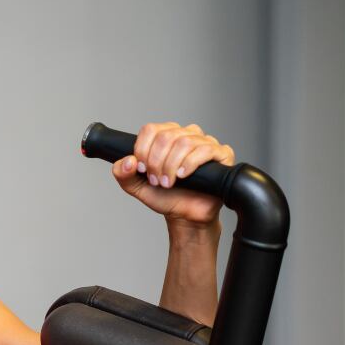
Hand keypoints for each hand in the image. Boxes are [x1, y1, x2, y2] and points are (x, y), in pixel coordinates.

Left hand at [111, 122, 234, 236]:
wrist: (185, 214)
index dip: (142, 150)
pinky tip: (183, 176)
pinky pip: (205, 149)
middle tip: (156, 180)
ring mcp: (205, 142)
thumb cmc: (165, 196)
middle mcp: (186, 134)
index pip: (151, 129)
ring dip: (171, 166)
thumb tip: (128, 161)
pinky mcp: (221, 153)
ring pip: (184, 142)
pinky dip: (190, 164)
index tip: (141, 169)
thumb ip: (123, 173)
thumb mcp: (136, 187)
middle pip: (166, 136)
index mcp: (166, 135)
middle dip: (156, 162)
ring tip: (168, 182)